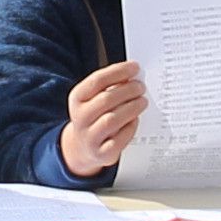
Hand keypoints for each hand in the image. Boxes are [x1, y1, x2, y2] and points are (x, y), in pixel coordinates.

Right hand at [61, 59, 146, 178]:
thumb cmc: (95, 116)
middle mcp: (80, 118)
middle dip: (127, 91)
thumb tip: (133, 76)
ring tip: (143, 102)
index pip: (97, 81)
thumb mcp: (95, 99)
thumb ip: (111, 87)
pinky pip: (118, 140)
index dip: (118, 72)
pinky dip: (130, 128)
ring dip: (131, 108)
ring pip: (112, 120)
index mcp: (77, 99)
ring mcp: (90, 137)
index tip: (135, 67)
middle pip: (105, 100)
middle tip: (141, 87)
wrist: (84, 147)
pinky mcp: (101, 153)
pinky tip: (136, 120)